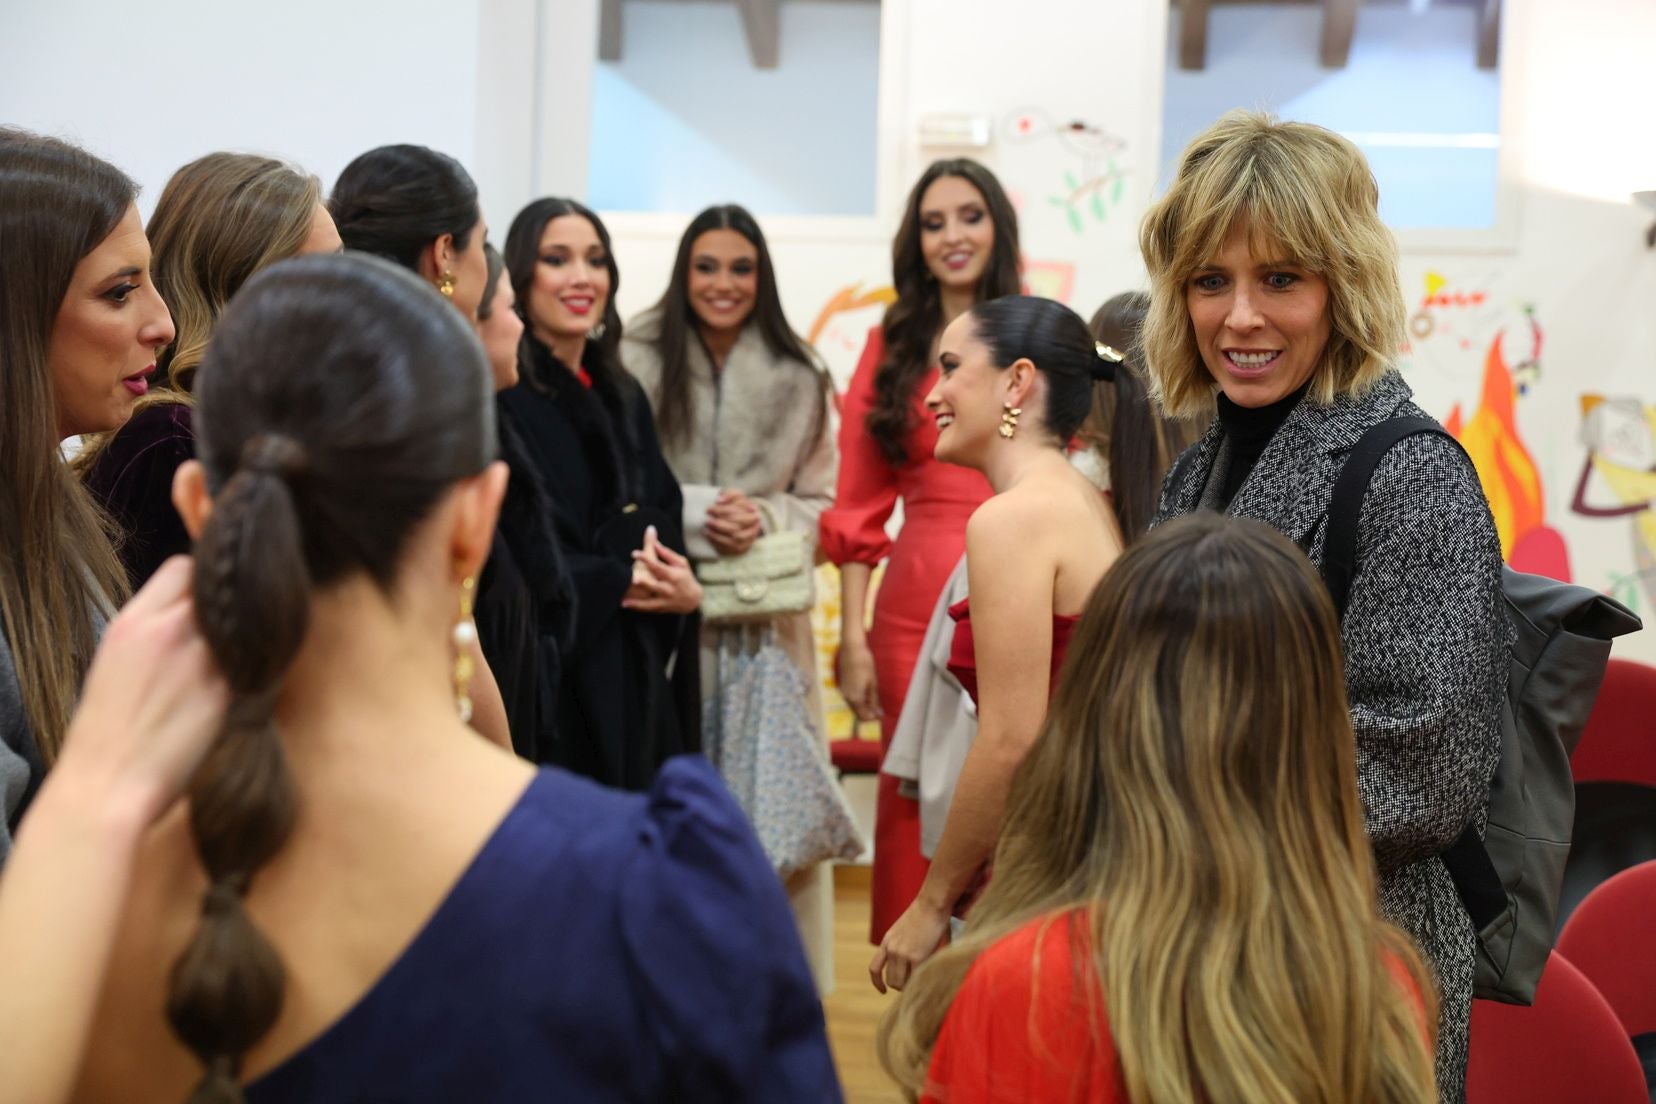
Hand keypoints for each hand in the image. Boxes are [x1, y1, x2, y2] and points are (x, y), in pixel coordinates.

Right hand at [53, 557, 229, 826]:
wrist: (107, 783)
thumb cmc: (107, 733)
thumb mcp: (115, 663)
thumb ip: (152, 633)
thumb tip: (188, 618)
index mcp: (132, 622)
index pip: (182, 567)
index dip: (201, 579)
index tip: (208, 597)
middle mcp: (167, 632)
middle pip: (217, 588)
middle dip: (226, 602)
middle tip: (232, 624)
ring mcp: (198, 659)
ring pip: (241, 622)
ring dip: (245, 632)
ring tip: (242, 651)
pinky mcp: (223, 691)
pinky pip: (251, 659)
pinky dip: (254, 662)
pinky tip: (248, 677)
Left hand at [623, 526, 703, 613]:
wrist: (693, 600)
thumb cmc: (685, 577)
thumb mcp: (681, 563)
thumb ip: (667, 553)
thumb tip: (655, 542)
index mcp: (673, 575)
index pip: (657, 566)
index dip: (646, 559)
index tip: (634, 553)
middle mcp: (668, 589)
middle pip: (653, 585)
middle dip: (642, 583)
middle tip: (630, 579)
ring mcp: (664, 600)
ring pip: (649, 602)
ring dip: (636, 602)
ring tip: (622, 600)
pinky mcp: (661, 608)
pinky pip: (647, 608)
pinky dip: (636, 607)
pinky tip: (624, 604)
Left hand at [704, 490, 761, 556]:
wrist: (739, 519)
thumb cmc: (736, 505)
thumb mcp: (735, 496)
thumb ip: (730, 494)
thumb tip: (720, 500)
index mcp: (754, 512)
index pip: (737, 512)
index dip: (721, 511)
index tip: (709, 509)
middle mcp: (754, 526)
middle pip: (736, 527)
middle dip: (719, 524)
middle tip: (707, 521)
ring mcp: (750, 539)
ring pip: (735, 539)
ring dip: (718, 535)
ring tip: (707, 529)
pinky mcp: (743, 548)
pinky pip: (731, 548)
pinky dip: (719, 542)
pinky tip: (710, 536)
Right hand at [835, 638, 880, 722]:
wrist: (851, 649)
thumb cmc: (865, 664)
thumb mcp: (873, 683)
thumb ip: (874, 700)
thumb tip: (878, 715)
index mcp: (855, 698)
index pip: (862, 716)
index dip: (872, 718)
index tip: (881, 716)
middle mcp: (846, 697)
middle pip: (857, 712)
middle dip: (868, 713)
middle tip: (879, 710)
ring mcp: (843, 691)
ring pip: (853, 704)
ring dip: (863, 706)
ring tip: (874, 702)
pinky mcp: (842, 685)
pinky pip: (851, 697)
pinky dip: (859, 699)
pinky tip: (866, 693)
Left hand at [869, 896, 950, 992]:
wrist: (932, 903)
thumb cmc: (924, 913)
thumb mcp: (905, 930)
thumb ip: (903, 947)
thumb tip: (910, 967)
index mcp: (887, 942)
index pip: (874, 968)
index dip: (877, 983)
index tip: (883, 991)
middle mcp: (892, 949)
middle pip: (891, 980)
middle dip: (902, 985)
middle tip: (917, 981)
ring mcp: (902, 954)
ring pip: (901, 984)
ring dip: (912, 985)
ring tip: (925, 978)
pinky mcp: (917, 957)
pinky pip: (916, 979)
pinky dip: (921, 983)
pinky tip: (928, 982)